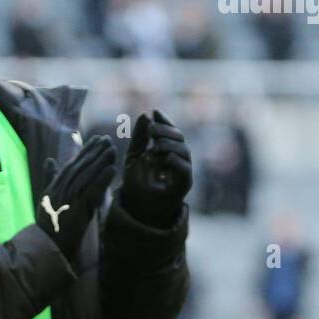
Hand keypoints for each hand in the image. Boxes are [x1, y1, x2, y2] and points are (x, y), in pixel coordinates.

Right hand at [36, 135, 116, 262]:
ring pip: (86, 176)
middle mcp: (60, 190)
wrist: (49, 248)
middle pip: (79, 167)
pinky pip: (92, 191)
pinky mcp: (77, 210)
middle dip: (94, 152)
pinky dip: (102, 179)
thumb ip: (50, 179)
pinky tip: (112, 169)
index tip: (96, 140)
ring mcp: (68, 199)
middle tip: (107, 140)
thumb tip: (50, 160)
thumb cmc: (51, 226)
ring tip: (112, 150)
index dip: (84, 152)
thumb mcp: (48, 200)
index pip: (71, 165)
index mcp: (54, 187)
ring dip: (100, 161)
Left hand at [120, 110, 191, 228]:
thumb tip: (146, 115)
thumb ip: (139, 138)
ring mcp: (182, 171)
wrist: (137, 207)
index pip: (170, 130)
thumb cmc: (136, 182)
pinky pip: (185, 170)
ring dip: (169, 145)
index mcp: (167, 149)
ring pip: (184, 151)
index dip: (164, 120)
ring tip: (153, 147)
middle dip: (166, 131)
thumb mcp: (133, 156)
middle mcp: (177, 158)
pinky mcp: (183, 185)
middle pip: (179, 138)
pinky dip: (176, 162)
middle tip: (151, 130)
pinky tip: (165, 158)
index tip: (154, 111)